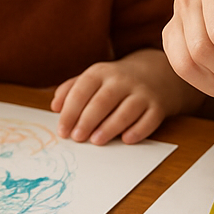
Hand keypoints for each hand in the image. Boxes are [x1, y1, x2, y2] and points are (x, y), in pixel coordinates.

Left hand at [51, 48, 203, 144]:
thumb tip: (55, 107)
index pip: (82, 90)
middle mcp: (122, 80)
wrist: (158, 72)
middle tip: (77, 138)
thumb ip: (72, 89)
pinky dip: (138, 130)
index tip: (62, 130)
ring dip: (110, 127)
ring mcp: (142, 93)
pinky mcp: (159, 106)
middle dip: (88, 120)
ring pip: (126, 110)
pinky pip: (149, 119)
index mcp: (102, 72)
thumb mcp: (94, 77)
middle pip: (103, 100)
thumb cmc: (117, 81)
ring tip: (96, 141)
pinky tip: (126, 139)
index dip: (70, 111)